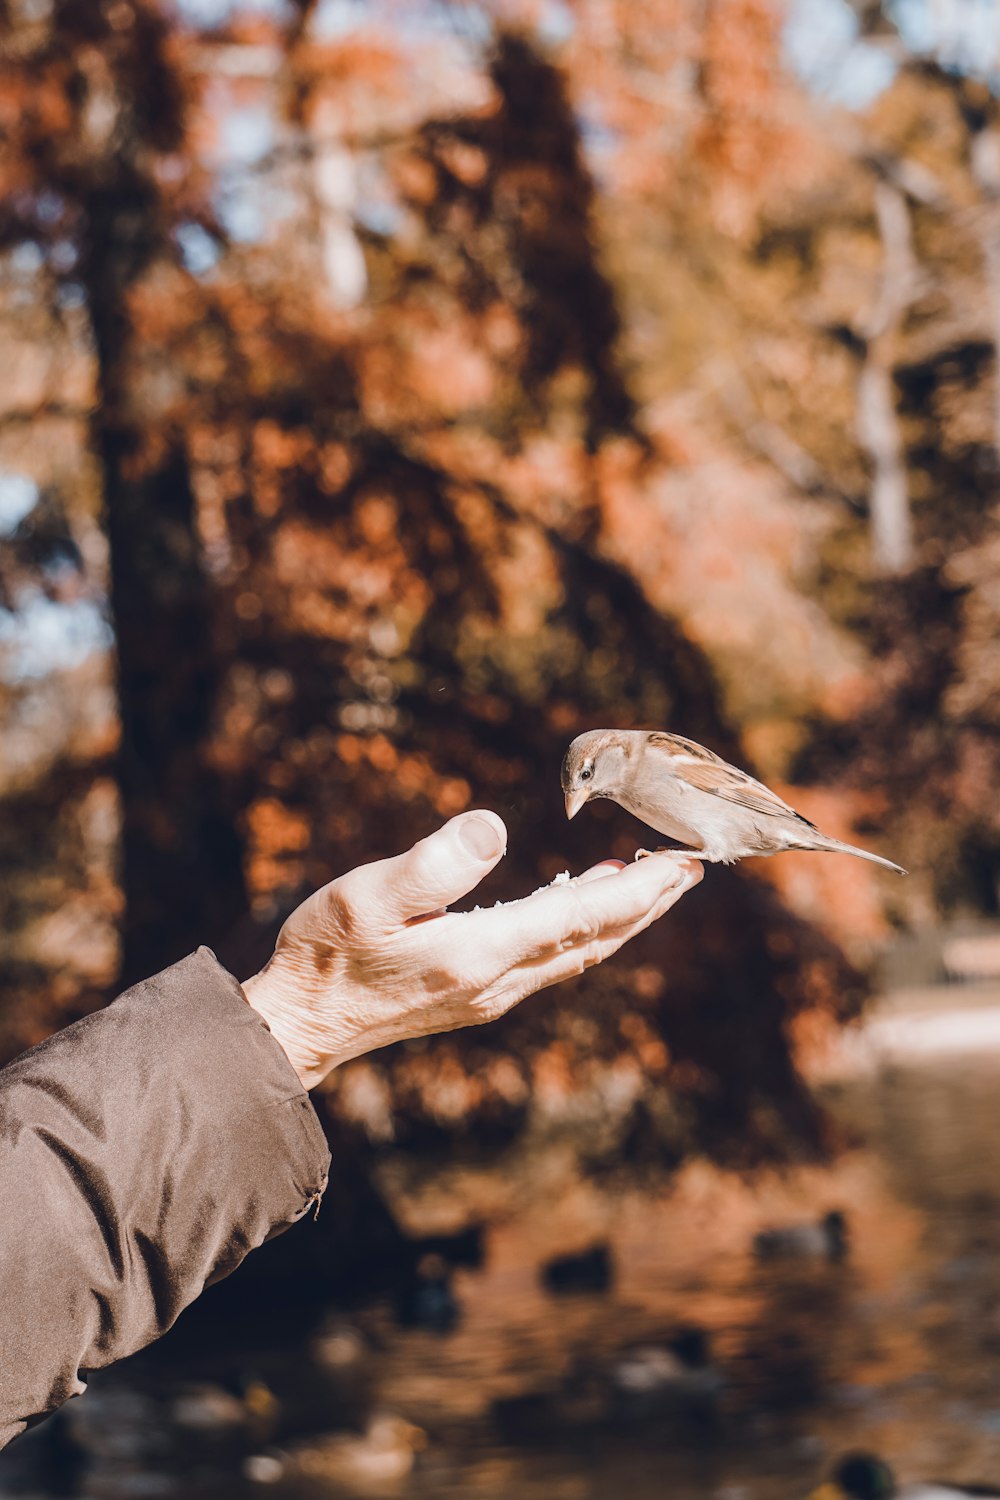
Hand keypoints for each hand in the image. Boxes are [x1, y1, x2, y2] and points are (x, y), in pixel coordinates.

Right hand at [242, 811, 701, 1088]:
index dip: (637, 888)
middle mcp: (499, 980)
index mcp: (481, 952)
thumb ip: (434, 863)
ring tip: (652, 881)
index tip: (683, 864)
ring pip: (578, 952)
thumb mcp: (367, 895)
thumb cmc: (326, 953)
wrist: (302, 1022)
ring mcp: (491, 992)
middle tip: (692, 868)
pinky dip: (581, 927)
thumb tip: (495, 826)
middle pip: (595, 939)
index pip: (581, 916)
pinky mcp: (477, 992)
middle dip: (647, 903)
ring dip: (620, 916)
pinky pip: (550, 957)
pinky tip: (575, 900)